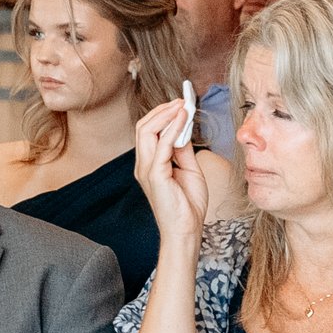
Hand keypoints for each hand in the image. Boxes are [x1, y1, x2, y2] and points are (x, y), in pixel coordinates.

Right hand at [133, 98, 210, 248]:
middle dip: (162, 110)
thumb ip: (183, 149)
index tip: (181, 104)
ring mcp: (147, 170)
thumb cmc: (187, 205)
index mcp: (149, 164)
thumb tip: (185, 128)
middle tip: (181, 101)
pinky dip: (173, 128)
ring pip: (147, 131)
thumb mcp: (189, 170)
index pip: (149, 131)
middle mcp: (143, 165)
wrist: (186, 231)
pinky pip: (161, 145)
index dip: (163, 115)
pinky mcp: (155, 175)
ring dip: (166, 115)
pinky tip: (183, 119)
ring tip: (182, 106)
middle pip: (143, 127)